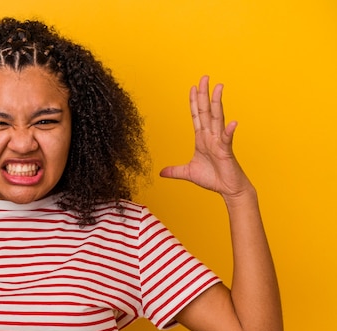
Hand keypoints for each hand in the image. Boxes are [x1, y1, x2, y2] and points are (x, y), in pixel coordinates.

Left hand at [160, 76, 252, 200]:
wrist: (227, 190)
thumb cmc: (212, 179)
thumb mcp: (188, 173)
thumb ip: (175, 170)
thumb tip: (161, 172)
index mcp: (202, 138)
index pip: (196, 116)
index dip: (194, 102)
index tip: (192, 87)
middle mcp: (211, 136)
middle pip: (206, 111)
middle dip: (204, 94)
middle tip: (204, 78)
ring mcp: (219, 142)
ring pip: (217, 118)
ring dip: (217, 103)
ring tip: (218, 88)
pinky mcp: (226, 151)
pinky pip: (227, 139)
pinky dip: (229, 131)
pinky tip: (232, 122)